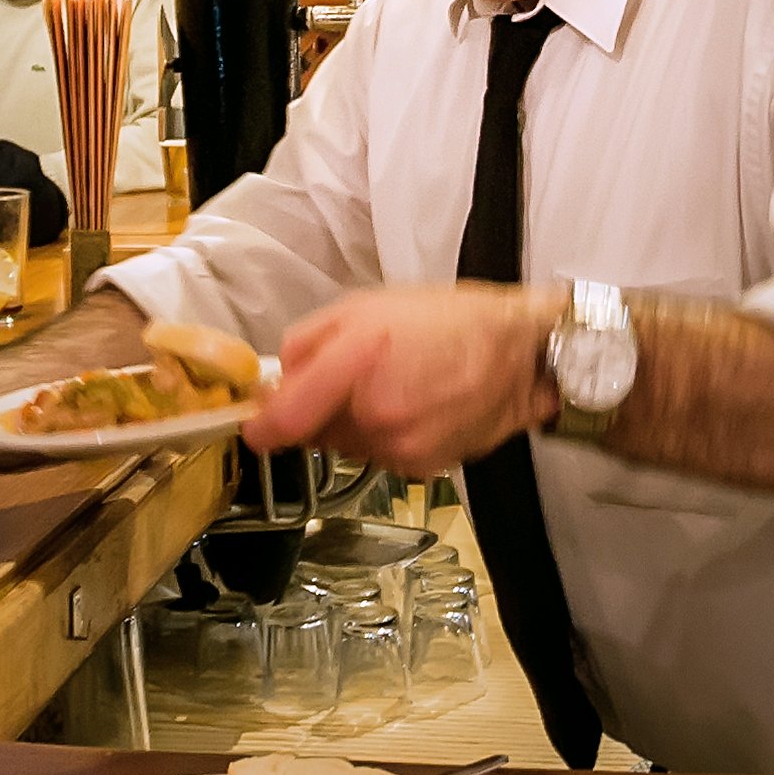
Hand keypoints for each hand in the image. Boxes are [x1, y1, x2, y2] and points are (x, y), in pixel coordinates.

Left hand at [251, 283, 552, 477]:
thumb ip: (308, 344)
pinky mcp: (420, 468)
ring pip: (346, 446)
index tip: (252, 426)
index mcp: (358, 362)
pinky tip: (414, 408)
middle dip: (318, 411)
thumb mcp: (365, 306)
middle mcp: (376, 414)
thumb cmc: (447, 321)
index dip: (260, 427)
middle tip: (351, 378)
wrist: (521, 354)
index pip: (287, 419)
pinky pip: (378, 456)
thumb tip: (276, 383)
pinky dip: (383, 437)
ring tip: (393, 387)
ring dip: (353, 424)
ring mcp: (400, 446)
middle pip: (314, 433)